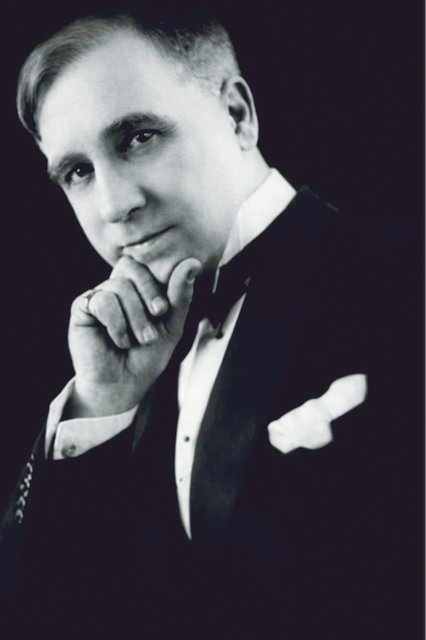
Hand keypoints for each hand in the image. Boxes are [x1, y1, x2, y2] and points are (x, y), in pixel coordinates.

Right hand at [67, 255, 200, 416]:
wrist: (123, 386)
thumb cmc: (146, 357)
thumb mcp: (172, 326)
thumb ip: (180, 295)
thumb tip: (192, 262)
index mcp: (137, 289)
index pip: (146, 264)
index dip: (158, 280)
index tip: (165, 309)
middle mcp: (115, 288)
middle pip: (132, 267)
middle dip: (149, 292)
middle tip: (158, 314)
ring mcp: (97, 296)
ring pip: (119, 286)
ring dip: (135, 316)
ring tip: (138, 340)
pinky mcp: (81, 308)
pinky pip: (102, 300)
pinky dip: (117, 323)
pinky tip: (118, 340)